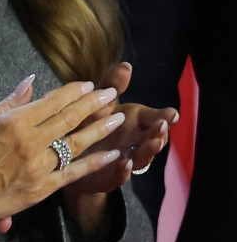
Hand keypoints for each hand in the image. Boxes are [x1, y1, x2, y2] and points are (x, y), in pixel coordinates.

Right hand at [0, 80, 124, 241]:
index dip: (72, 91)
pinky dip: (94, 163)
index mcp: (11, 123)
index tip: (87, 83)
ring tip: (117, 117)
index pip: (51, 102)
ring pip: (76, 144)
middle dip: (93, 104)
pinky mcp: (40, 190)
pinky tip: (111, 154)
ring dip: (100, 128)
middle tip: (111, 93)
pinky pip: (73, 174)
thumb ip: (7, 104)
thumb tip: (28, 82)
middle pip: (69, 119)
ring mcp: (37, 168)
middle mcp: (29, 143)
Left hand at [60, 62, 178, 241]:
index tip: (172, 112)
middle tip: (162, 126)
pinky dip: (123, 171)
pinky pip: (118, 176)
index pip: (153, 118)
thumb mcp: (99, 104)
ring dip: (148, 150)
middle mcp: (133, 142)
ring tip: (152, 142)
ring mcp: (123, 160)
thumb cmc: (88, 125)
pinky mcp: (109, 177)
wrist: (69, 157)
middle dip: (159, 132)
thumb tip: (125, 64)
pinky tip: (125, 164)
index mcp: (133, 123)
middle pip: (152, 138)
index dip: (164, 116)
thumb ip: (112, 87)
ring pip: (141, 158)